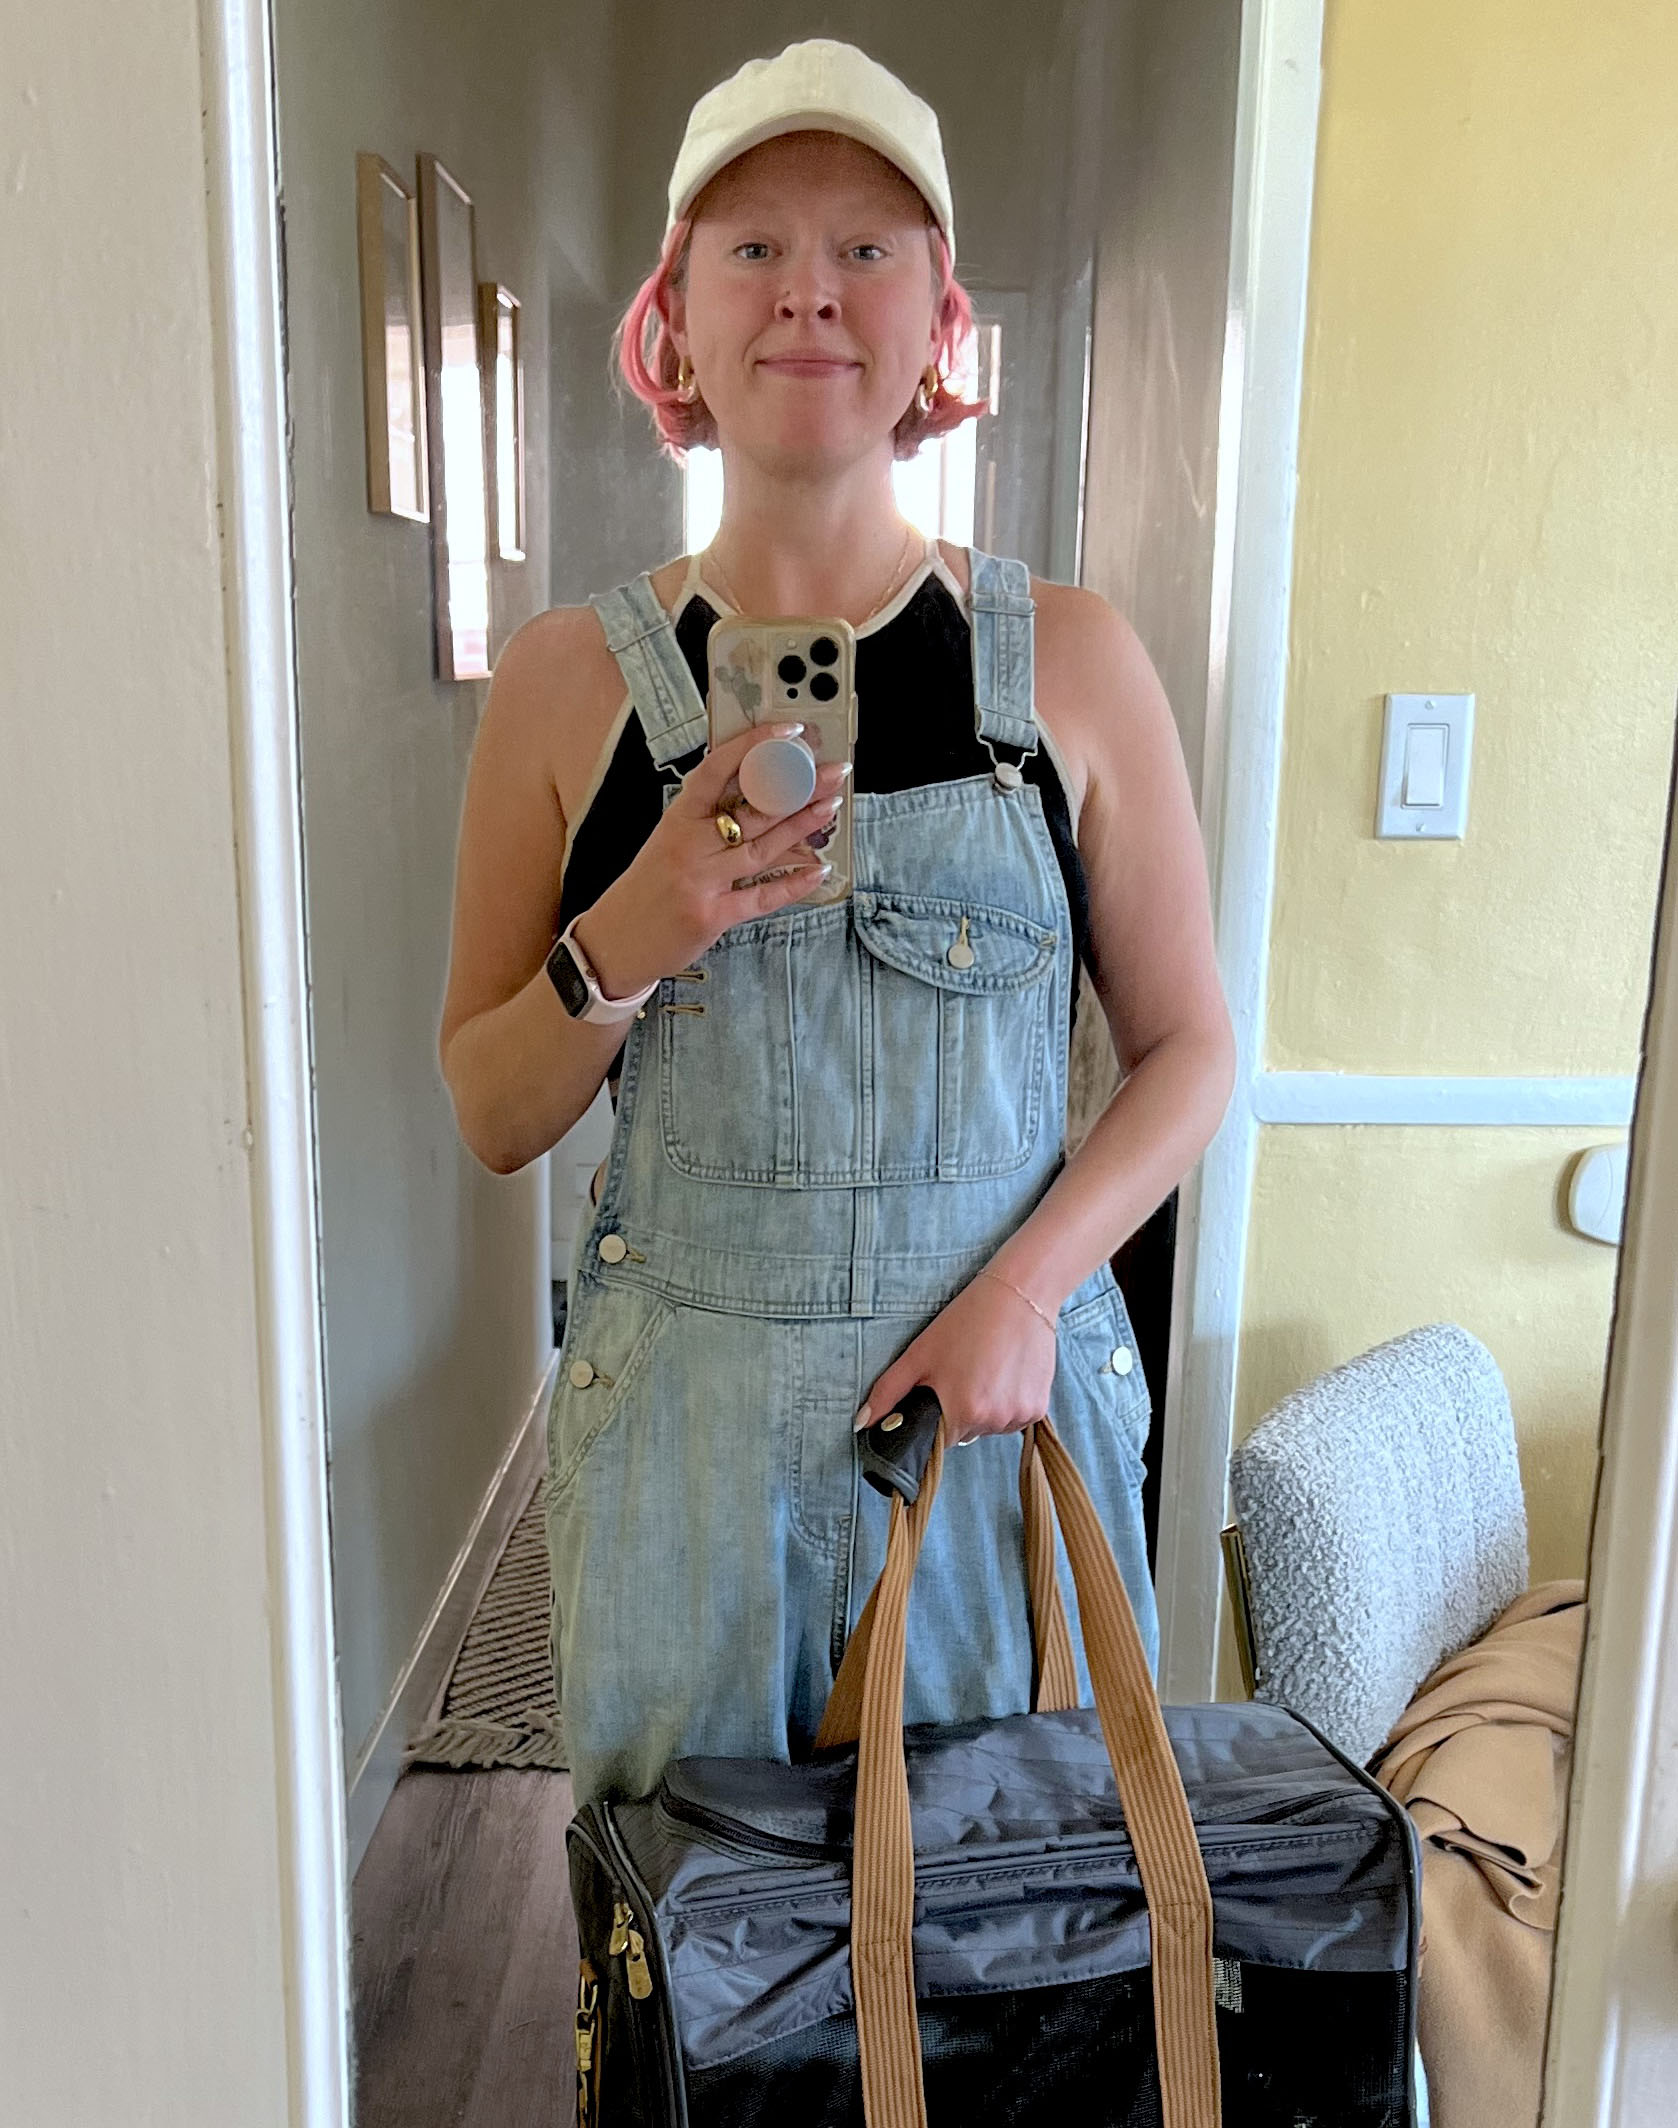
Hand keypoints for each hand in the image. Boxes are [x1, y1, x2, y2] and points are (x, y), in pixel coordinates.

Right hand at [574, 723, 848, 997]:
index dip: (754, 746)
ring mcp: (700, 881)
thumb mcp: (667, 843)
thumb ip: (706, 821)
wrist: (614, 941)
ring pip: (762, 848)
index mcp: (677, 819)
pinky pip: (761, 897)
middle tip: (833, 772)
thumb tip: (759, 798)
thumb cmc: (645, 890)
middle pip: (752, 809)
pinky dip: (792, 884)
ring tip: (830, 807)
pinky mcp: (711, 916)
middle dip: (799, 788)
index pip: (717, 769)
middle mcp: (688, 845)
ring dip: (801, 827)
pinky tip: (818, 870)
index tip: (788, 732)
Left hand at [857, 1273, 1058, 1446]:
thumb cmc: (965, 1321)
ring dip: (986, 1408)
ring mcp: (1019, 1415)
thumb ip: (888, 1392)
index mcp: (960, 1410)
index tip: (942, 1392)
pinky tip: (1006, 1373)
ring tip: (987, 1369)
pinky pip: (1016, 1419)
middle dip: (961, 1411)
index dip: (938, 1417)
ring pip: (991, 1426)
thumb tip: (861, 1423)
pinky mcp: (1039, 1408)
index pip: (940, 1440)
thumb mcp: (919, 1353)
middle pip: (967, 1433)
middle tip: (964, 1372)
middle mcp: (992, 1419)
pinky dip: (1009, 1403)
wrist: (1019, 1295)